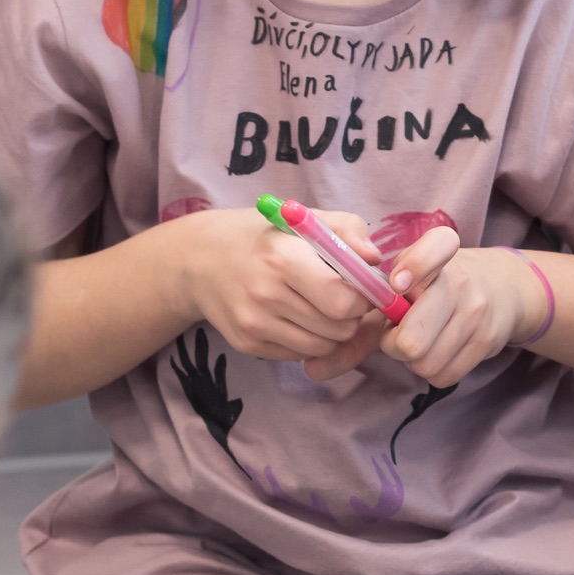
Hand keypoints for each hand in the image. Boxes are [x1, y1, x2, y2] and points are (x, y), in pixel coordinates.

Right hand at [175, 206, 384, 365]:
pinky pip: (298, 354)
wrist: (199, 259)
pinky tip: (296, 317)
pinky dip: (307, 340)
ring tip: (319, 307)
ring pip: (322, 347)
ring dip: (331, 331)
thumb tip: (374, 259)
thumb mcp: (303, 220)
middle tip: (342, 299)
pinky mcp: (247, 344)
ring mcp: (254, 323)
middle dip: (351, 317)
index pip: (342, 300)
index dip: (363, 298)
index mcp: (283, 259)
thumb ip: (346, 230)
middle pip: (338, 329)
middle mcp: (266, 294)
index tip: (361, 288)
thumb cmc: (262, 237)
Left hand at [378, 235, 541, 388]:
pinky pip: (443, 377)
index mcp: (439, 253)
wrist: (504, 289)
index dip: (415, 266)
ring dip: (413, 360)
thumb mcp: (414, 269)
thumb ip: (382, 287)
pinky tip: (437, 352)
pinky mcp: (486, 342)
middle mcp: (461, 283)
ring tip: (421, 341)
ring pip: (424, 364)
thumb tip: (345, 337)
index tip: (397, 284)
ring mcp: (477, 315)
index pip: (437, 247)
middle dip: (393, 344)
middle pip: (411, 340)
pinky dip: (433, 371)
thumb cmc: (441, 282)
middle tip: (396, 334)